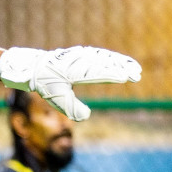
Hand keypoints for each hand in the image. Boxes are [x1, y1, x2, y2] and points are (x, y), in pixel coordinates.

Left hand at [0, 46, 140, 120]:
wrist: (33, 67)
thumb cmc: (46, 83)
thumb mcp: (57, 98)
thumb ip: (72, 108)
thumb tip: (86, 117)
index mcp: (76, 70)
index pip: (100, 72)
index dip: (115, 74)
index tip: (128, 77)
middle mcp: (80, 60)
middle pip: (106, 62)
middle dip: (122, 67)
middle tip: (138, 73)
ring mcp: (81, 55)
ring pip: (104, 56)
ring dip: (119, 61)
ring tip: (133, 67)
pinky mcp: (80, 54)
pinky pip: (99, 54)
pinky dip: (111, 57)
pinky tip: (118, 61)